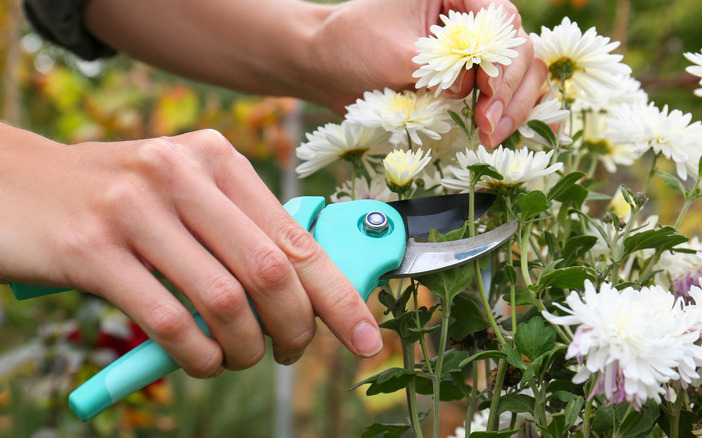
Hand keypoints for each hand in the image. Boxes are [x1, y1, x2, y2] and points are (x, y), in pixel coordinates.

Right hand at [0, 125, 382, 376]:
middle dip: (295, 329)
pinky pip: (169, 321)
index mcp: (216, 157)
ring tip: (239, 358)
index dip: (338, 296)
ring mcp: (134, 209)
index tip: (365, 338)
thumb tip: (310, 289)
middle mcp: (181, 173)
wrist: (15, 184)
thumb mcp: (184, 190)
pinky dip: (197, 355)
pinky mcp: (92, 250)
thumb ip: (240, 228)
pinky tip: (201, 360)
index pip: (296, 238)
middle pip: (270, 272)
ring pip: (225, 301)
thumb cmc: (117, 197)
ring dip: (245, 349)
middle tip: (289, 353)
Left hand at [309, 0, 547, 146]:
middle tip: (489, 124)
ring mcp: (474, 52)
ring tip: (491, 135)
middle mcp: (472, 18)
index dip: (502, 59)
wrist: (327, 66)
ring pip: (522, 74)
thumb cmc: (353, 46)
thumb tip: (472, 88)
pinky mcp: (470, 80)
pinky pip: (504, 95)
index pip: (502, 19)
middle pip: (520, 50)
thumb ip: (438, 66)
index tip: (486, 92)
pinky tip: (502, 134)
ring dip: (514, 106)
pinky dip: (509, 113)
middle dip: (510, 89)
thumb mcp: (396, 53)